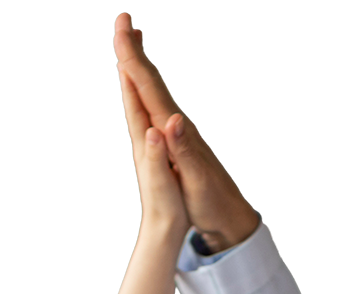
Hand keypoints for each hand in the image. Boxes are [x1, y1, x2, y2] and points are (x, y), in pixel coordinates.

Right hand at [114, 13, 259, 251]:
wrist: (230, 216)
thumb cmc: (213, 202)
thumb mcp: (197, 180)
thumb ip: (184, 151)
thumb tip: (174, 121)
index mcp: (176, 131)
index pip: (150, 88)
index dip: (134, 59)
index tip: (121, 30)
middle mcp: (177, 126)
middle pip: (151, 81)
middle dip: (135, 50)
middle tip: (122, 20)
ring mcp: (177, 132)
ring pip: (153, 91)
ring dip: (139, 65)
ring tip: (130, 44)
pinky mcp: (177, 141)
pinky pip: (155, 106)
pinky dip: (145, 90)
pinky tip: (143, 88)